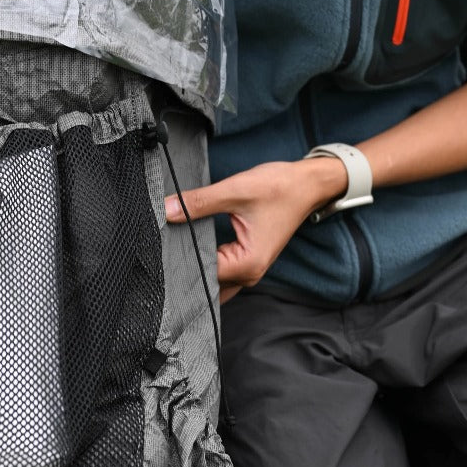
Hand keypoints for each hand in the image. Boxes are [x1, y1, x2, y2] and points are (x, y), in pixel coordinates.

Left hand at [164, 158, 347, 303]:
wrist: (308, 184)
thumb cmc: (279, 187)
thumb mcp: (235, 190)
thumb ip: (198, 203)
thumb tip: (166, 210)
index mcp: (247, 264)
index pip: (201, 273)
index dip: (179, 260)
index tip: (159, 249)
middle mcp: (248, 275)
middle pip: (205, 282)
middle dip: (184, 268)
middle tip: (159, 252)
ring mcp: (249, 271)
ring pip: (213, 280)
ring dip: (195, 268)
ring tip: (171, 251)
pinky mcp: (247, 262)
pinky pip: (220, 271)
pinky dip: (206, 263)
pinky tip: (189, 250)